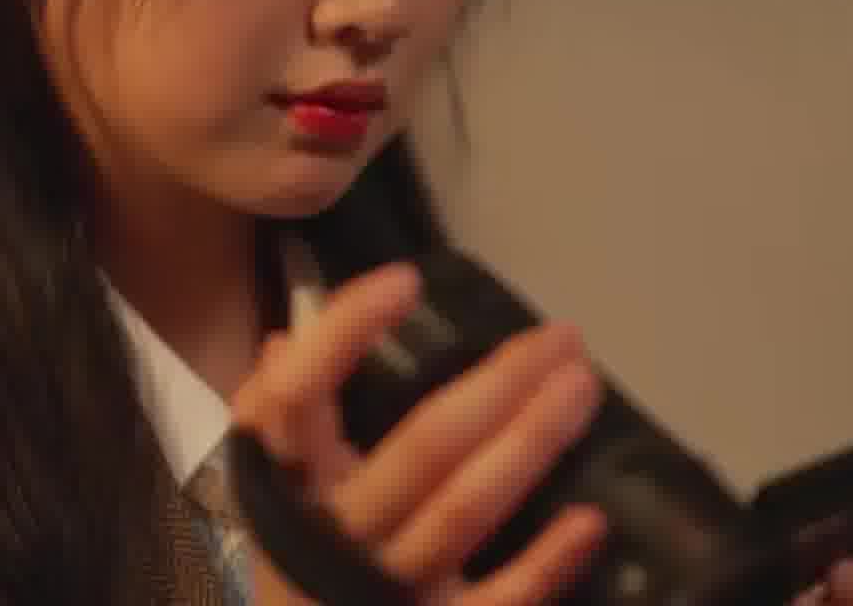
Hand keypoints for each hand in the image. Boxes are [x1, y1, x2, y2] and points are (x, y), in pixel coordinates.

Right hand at [230, 261, 608, 604]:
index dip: (346, 333)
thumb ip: (272, 413)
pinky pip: (493, 602)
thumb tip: (288, 337)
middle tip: (560, 337)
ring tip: (581, 388)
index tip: (405, 279)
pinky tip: (590, 520)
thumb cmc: (289, 554)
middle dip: (500, 385)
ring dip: (530, 445)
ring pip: (463, 510)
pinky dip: (543, 564)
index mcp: (284, 478)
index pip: (299, 393)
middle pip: (422, 448)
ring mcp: (382, 586)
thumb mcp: (261, 483)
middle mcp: (332, 529)